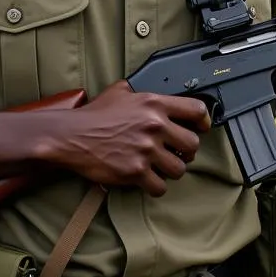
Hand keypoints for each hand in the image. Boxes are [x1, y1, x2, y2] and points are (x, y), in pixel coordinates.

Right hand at [47, 81, 210, 195]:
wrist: (72, 136)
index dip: (203, 120)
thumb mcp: (121, 91)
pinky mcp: (136, 172)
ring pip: (179, 168)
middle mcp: (154, 126)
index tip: (201, 127)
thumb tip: (156, 90)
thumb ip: (142, 91)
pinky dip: (155, 186)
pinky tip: (147, 180)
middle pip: (193, 144)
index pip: (196, 109)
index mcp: (154, 104)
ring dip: (171, 170)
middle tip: (176, 152)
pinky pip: (160, 187)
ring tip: (160, 167)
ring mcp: (146, 150)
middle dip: (186, 151)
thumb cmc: (94, 115)